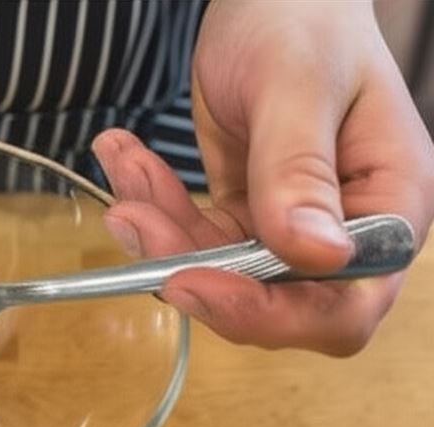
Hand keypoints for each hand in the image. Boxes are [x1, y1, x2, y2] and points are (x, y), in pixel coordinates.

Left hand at [93, 0, 433, 354]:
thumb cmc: (304, 20)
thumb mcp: (297, 85)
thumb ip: (300, 169)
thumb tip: (315, 254)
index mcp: (388, 204)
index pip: (343, 303)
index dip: (268, 311)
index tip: (192, 281)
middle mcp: (344, 229)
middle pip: (273, 302)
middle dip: (193, 268)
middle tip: (132, 219)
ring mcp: (290, 225)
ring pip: (217, 272)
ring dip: (159, 231)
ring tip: (124, 164)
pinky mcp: (246, 213)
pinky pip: (193, 234)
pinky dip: (153, 203)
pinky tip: (125, 157)